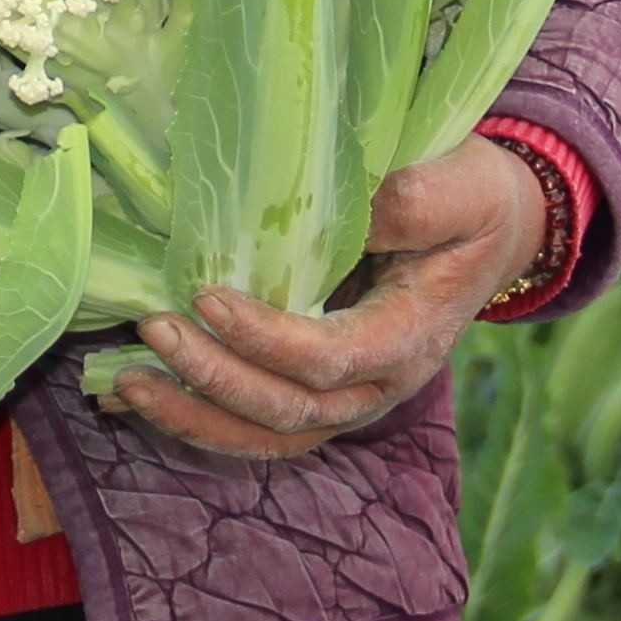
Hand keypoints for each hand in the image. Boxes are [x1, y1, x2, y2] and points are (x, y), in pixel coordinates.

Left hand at [109, 137, 547, 462]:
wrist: (492, 230)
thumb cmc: (474, 200)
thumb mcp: (465, 186)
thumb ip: (417, 202)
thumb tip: (352, 210)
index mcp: (412, 338)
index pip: (330, 359)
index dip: (266, 339)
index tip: (207, 297)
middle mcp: (379, 384)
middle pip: (289, 410)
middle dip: (214, 377)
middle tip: (153, 328)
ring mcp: (348, 396)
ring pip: (267, 434)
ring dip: (195, 414)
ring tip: (128, 382)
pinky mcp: (319, 390)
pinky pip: (257, 424)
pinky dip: (199, 417)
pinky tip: (141, 396)